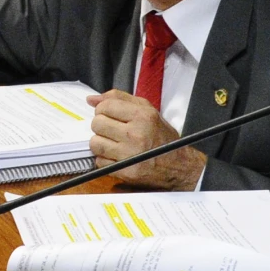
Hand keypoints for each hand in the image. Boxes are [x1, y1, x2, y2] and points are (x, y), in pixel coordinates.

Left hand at [88, 91, 202, 187]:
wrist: (178, 166)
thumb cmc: (162, 137)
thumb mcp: (147, 110)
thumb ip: (119, 99)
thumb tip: (91, 99)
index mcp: (143, 116)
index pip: (105, 106)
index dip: (102, 110)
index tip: (108, 115)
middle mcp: (136, 134)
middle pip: (97, 124)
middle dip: (101, 126)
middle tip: (112, 130)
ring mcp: (130, 154)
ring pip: (95, 143)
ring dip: (101, 143)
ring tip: (113, 143)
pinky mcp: (126, 171)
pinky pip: (100, 162)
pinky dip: (105, 160)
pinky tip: (117, 157)